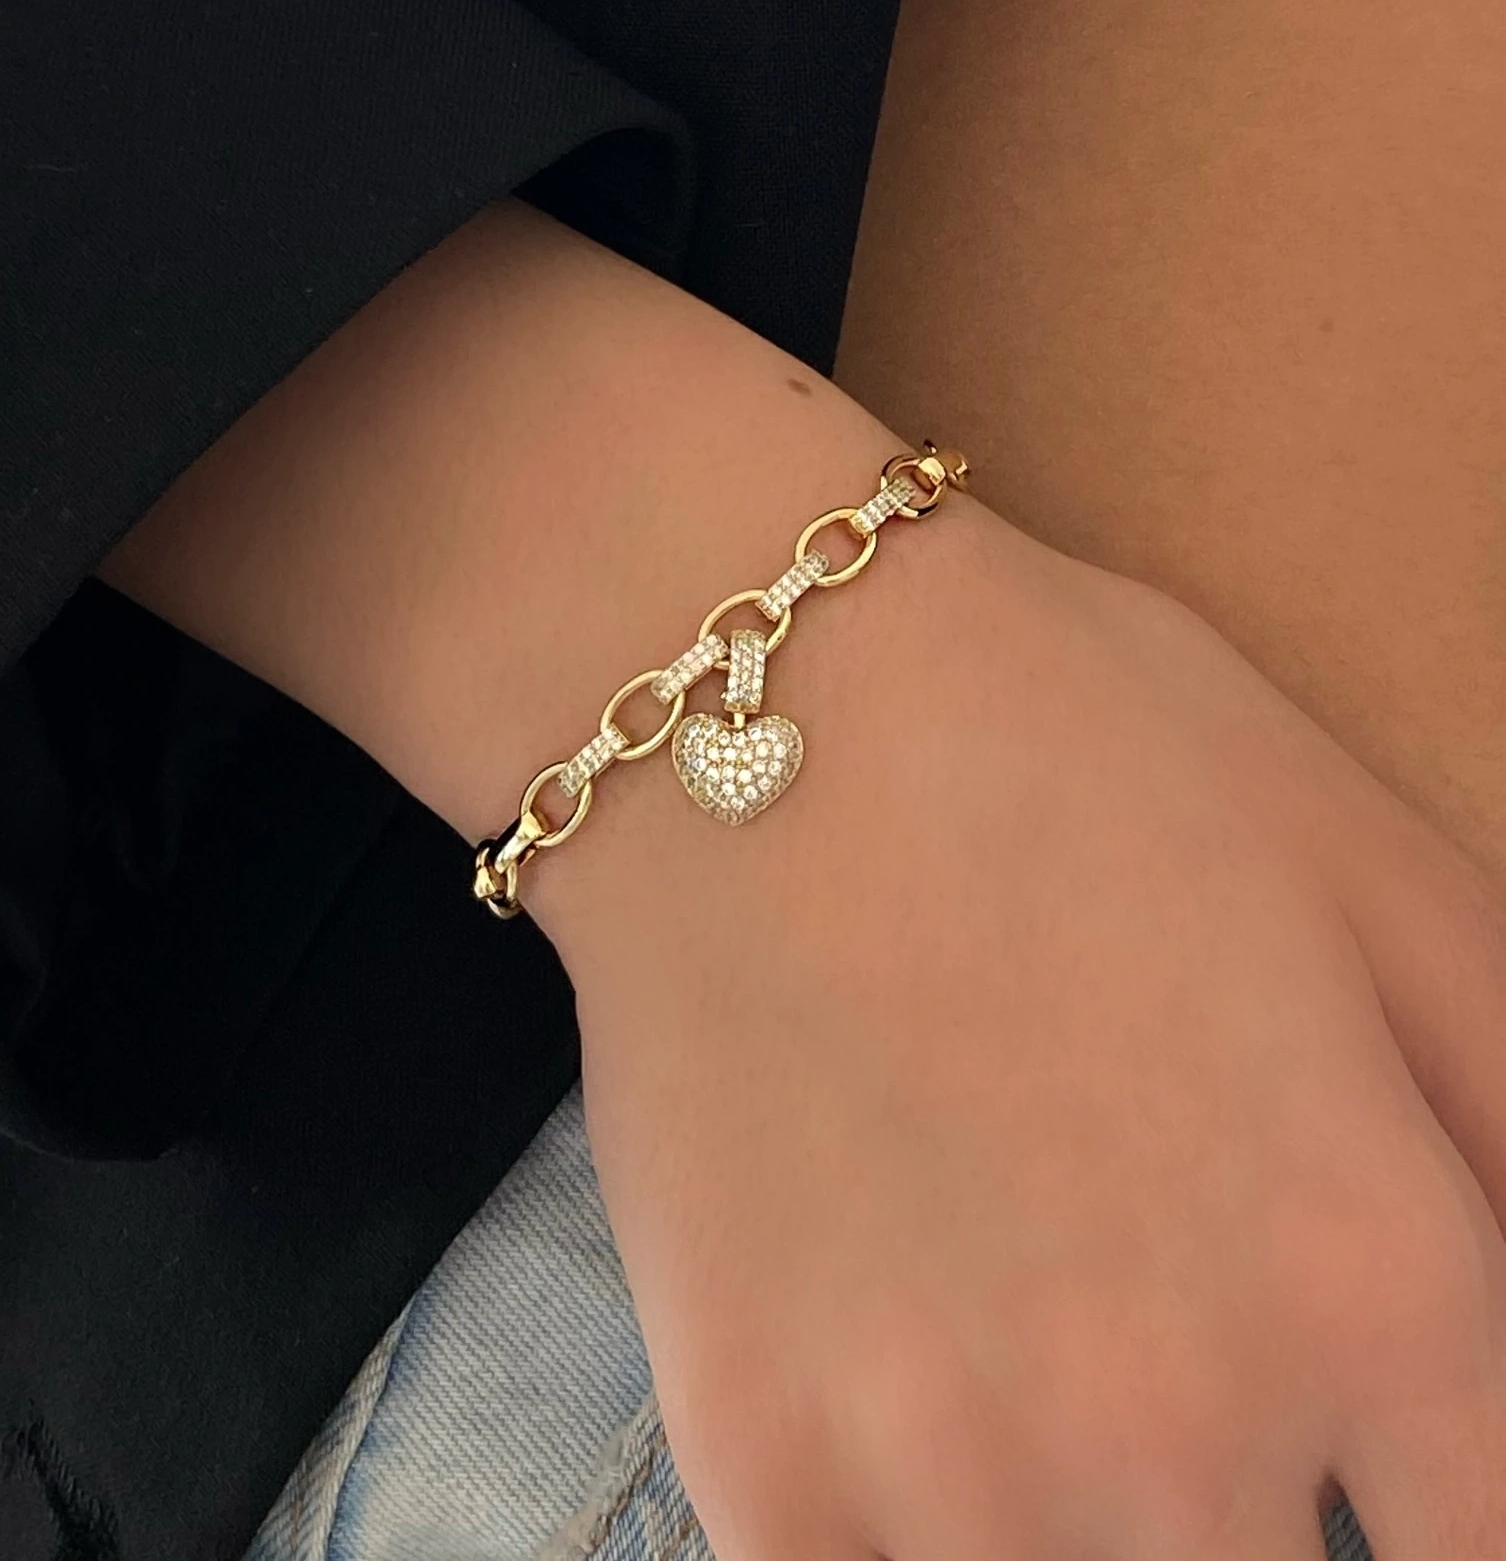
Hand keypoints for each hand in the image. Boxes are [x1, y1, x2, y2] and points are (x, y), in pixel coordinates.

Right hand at [539, 496, 1505, 1558]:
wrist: (745, 704)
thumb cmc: (1077, 747)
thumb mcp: (1382, 879)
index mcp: (1378, 1282)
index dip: (1443, 1530)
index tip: (1374, 1475)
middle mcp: (1186, 1419)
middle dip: (1256, 1519)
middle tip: (1175, 1386)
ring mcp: (955, 1460)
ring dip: (1077, 1531)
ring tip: (1034, 1371)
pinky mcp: (761, 1459)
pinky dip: (904, 1546)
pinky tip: (908, 1426)